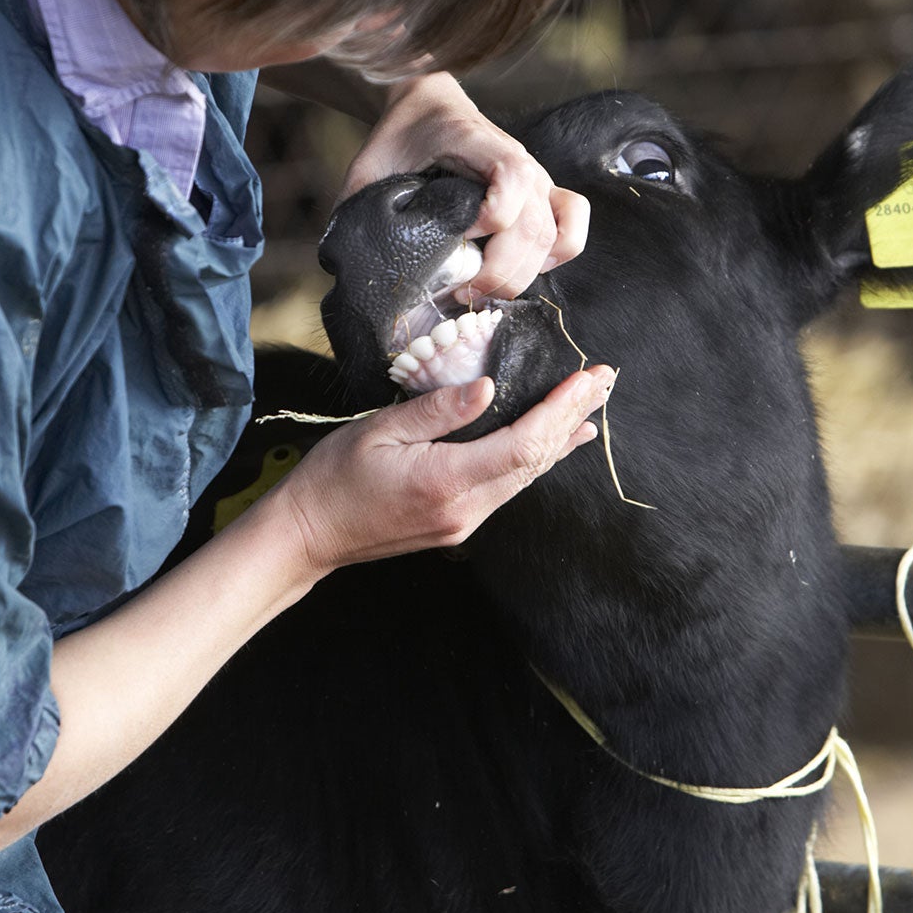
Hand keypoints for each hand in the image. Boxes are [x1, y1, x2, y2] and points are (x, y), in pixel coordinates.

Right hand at [261, 364, 614, 575]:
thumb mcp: (377, 430)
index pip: (523, 443)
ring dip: (561, 438)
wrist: (308, 535)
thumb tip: (488, 386)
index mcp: (446, 481)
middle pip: (536, 461)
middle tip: (605, 379)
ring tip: (591, 404)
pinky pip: (510, 486)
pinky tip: (557, 443)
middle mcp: (466, 508)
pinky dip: (537, 457)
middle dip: (573, 417)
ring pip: (528, 476)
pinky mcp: (459, 522)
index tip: (587, 378)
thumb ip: (436, 410)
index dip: (560, 410)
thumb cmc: (333, 477)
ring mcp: (465, 521)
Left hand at [340, 72, 589, 299]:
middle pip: (533, 226)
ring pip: (552, 238)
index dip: (491, 216)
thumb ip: (361, 207)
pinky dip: (558, 255)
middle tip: (460, 294)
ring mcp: (537, 179)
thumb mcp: (371, 167)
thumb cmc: (400, 137)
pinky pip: (572, 226)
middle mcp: (520, 160)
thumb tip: (349, 264)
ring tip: (482, 292)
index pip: (512, 176)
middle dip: (497, 272)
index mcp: (478, 142)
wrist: (427, 106)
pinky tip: (524, 271)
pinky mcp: (543, 195)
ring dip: (520, 276)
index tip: (456, 239)